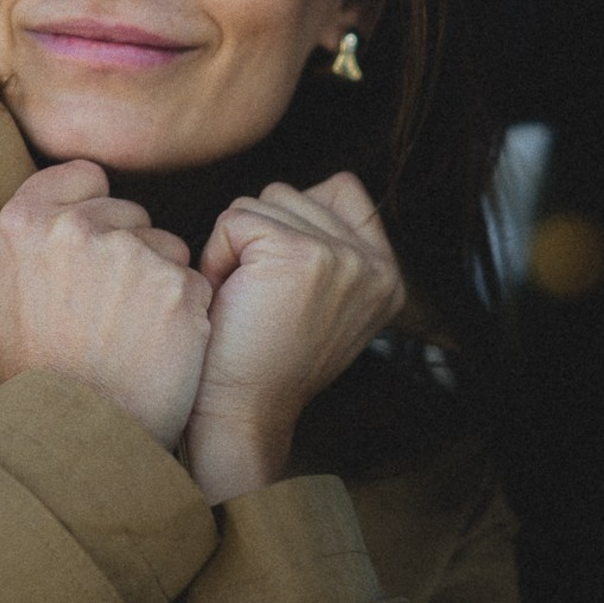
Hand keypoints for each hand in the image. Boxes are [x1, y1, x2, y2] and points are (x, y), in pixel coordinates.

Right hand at [0, 161, 211, 449]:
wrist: (76, 435)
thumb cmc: (35, 374)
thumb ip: (25, 245)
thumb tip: (49, 215)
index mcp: (23, 223)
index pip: (82, 175)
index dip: (92, 205)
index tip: (94, 240)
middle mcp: (78, 227)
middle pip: (129, 211)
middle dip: (129, 247)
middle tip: (109, 307)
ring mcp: (133, 254)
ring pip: (167, 245)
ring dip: (160, 279)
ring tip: (132, 333)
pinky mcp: (179, 286)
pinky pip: (193, 282)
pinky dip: (185, 312)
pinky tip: (159, 347)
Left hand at [185, 172, 404, 502]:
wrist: (242, 413)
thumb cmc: (263, 360)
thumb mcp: (322, 304)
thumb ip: (329, 251)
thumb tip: (301, 196)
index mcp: (388, 276)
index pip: (342, 188)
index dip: (292, 218)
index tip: (278, 279)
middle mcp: (375, 265)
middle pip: (291, 194)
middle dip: (256, 237)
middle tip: (255, 298)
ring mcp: (342, 257)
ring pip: (260, 203)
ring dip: (234, 247)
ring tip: (243, 299)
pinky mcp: (299, 253)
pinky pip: (234, 220)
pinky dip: (216, 256)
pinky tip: (228, 299)